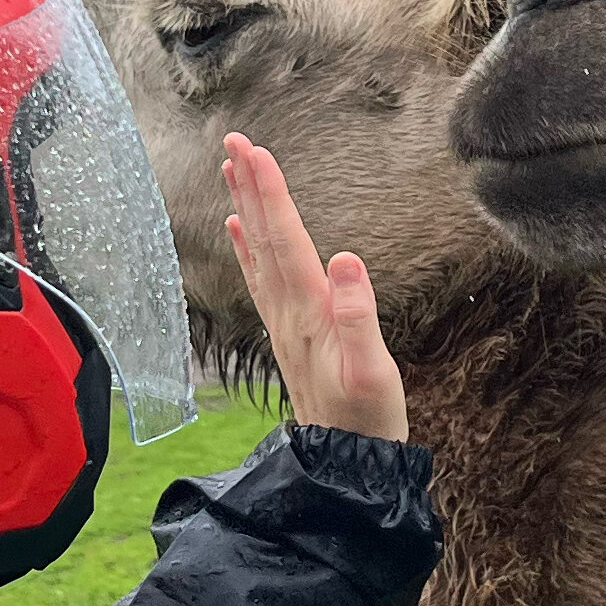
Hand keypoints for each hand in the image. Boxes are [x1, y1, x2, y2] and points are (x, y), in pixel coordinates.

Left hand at [222, 136, 408, 442]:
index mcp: (310, 313)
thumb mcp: (374, 371)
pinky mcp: (287, 333)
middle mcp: (288, 312)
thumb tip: (347, 259)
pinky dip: (247, 248)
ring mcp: (283, 323)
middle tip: (233, 139)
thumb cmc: (368, 420)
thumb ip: (359, 316)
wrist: (345, 466)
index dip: (272, 194)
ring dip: (246, 208)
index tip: (255, 150)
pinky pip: (260, 278)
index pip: (287, 241)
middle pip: (264, 238)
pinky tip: (238, 228)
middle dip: (250, 186)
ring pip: (258, 253)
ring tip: (231, 170)